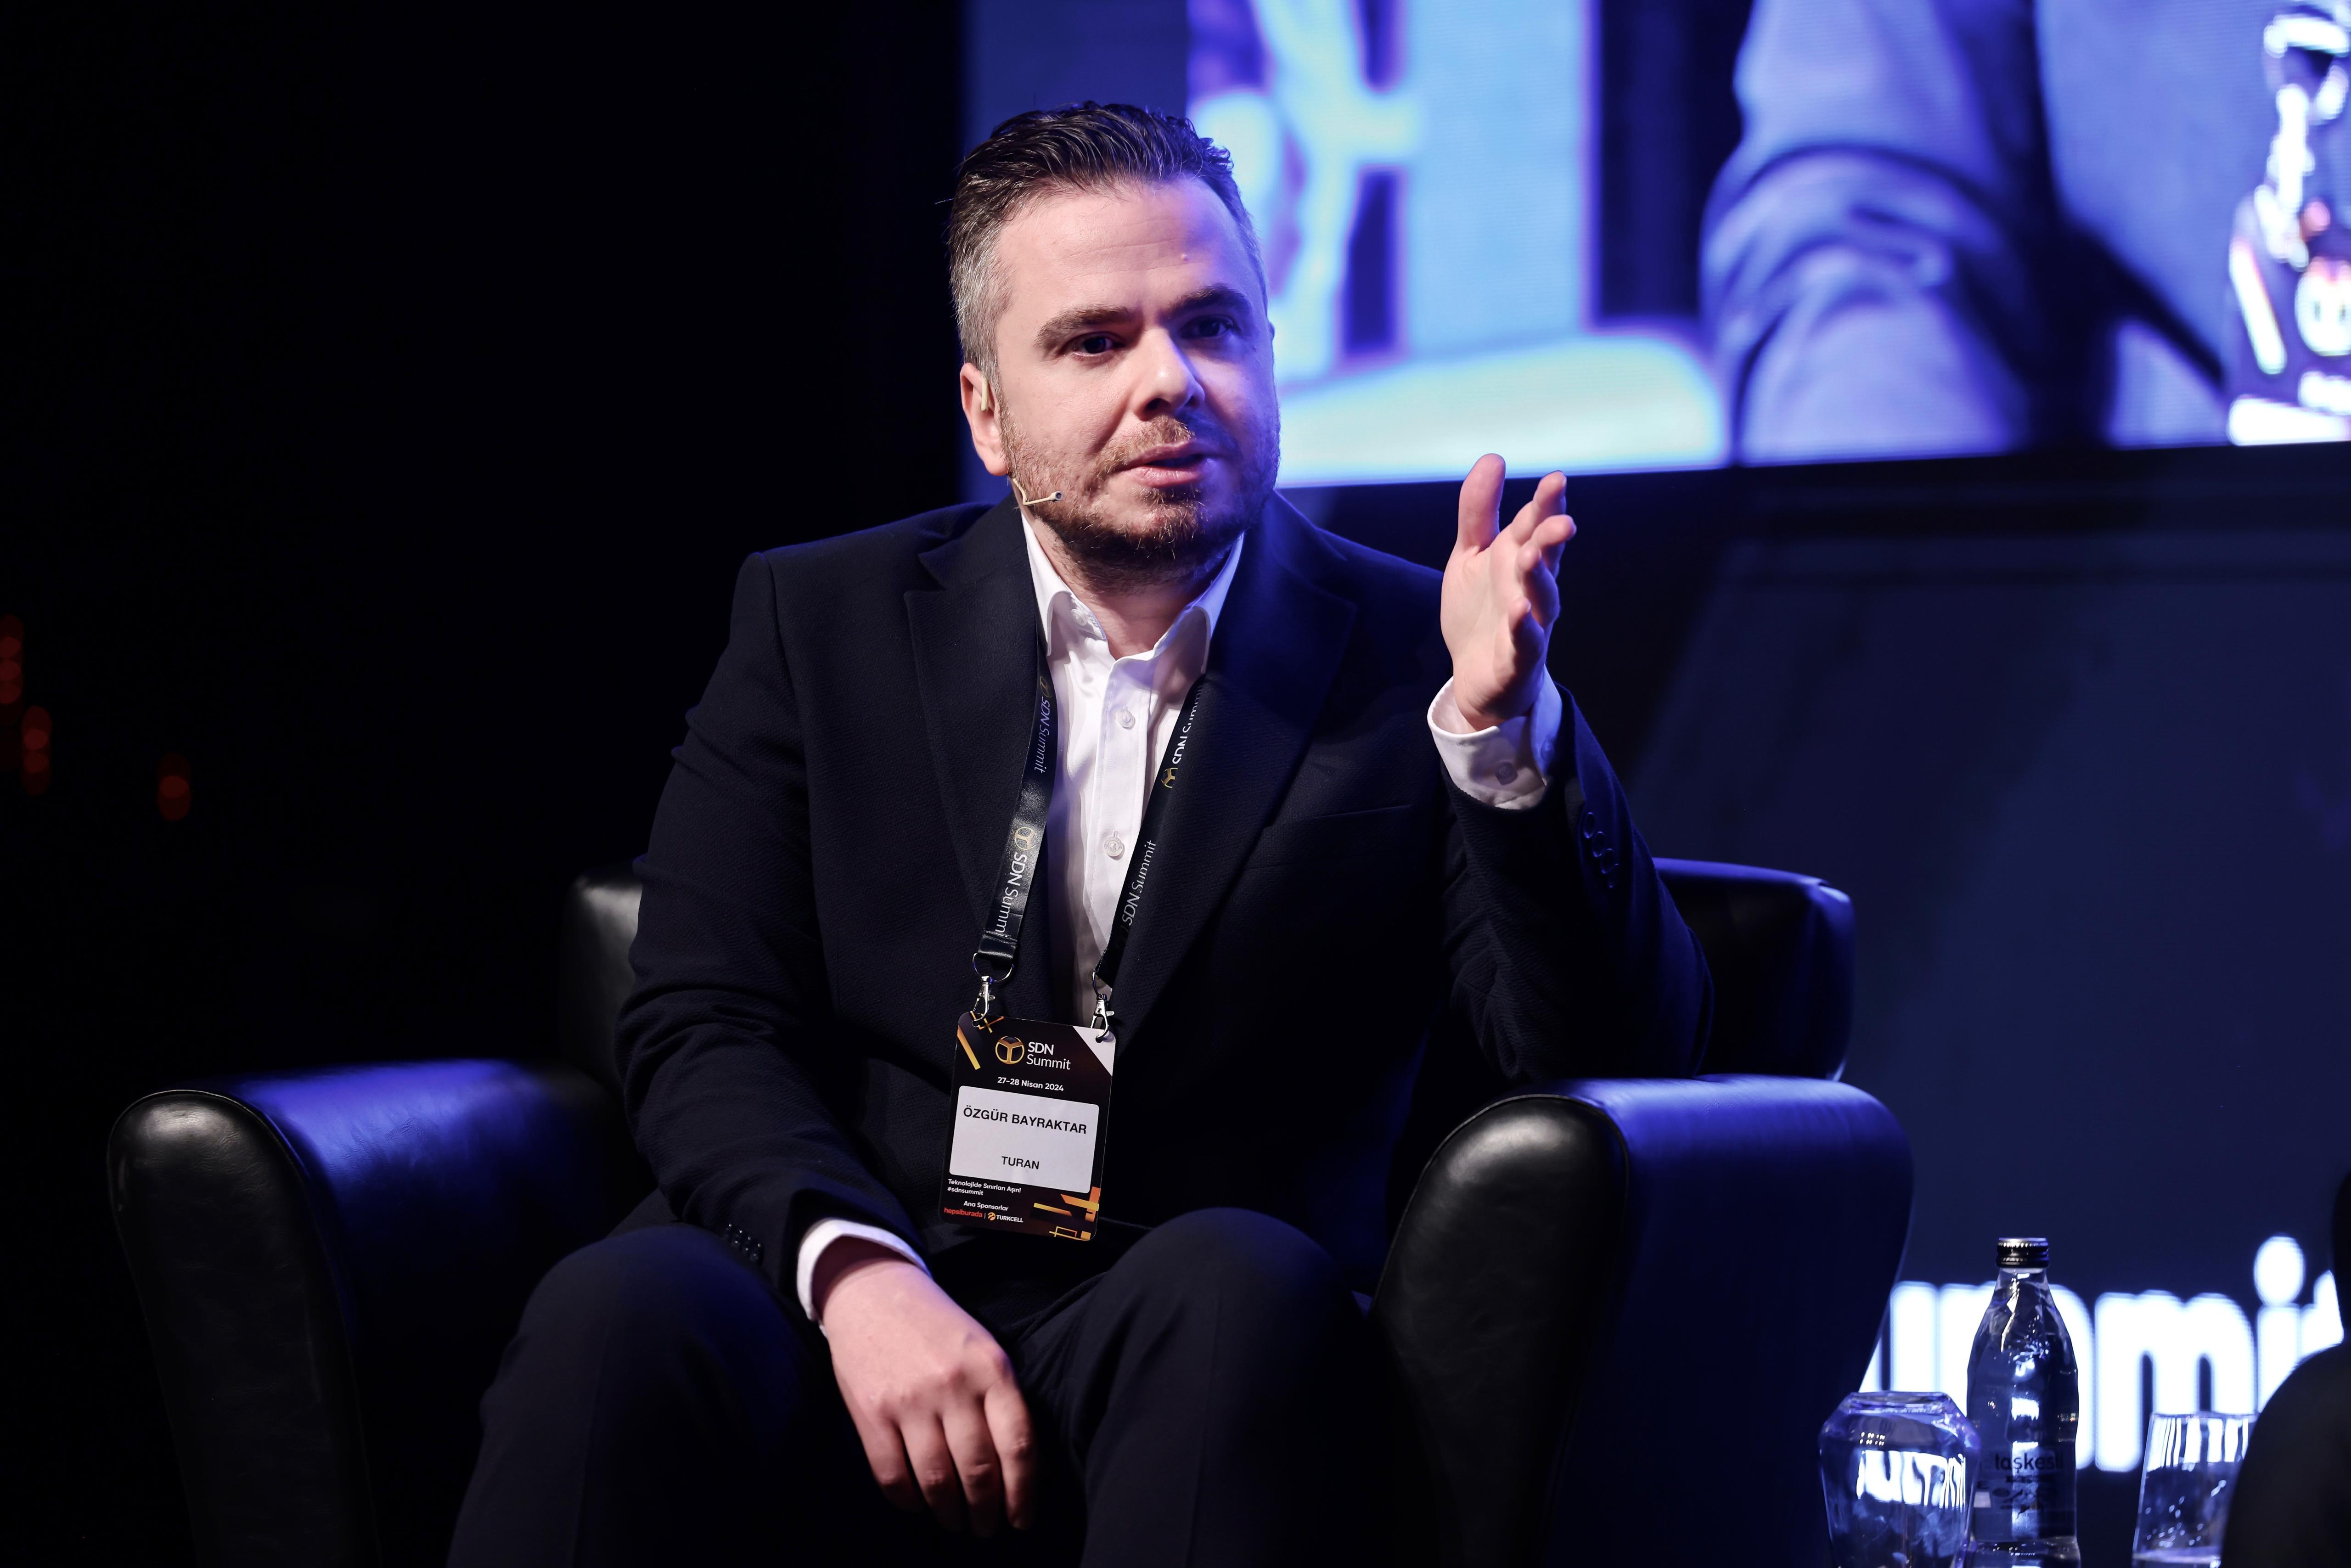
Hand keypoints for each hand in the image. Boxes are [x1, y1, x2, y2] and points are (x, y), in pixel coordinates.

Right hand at [816, 1241, 1035, 1536]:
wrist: (874, 1291)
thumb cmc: (938, 1327)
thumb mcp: (984, 1349)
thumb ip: (1005, 1400)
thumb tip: (1030, 1468)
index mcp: (991, 1368)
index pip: (1019, 1445)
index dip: (1023, 1493)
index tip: (1022, 1519)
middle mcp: (954, 1385)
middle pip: (979, 1471)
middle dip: (987, 1512)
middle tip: (986, 1529)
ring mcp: (910, 1400)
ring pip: (937, 1481)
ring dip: (950, 1514)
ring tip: (956, 1522)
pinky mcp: (871, 1412)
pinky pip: (892, 1477)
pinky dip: (908, 1501)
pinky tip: (918, 1503)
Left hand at [1439, 454, 1573, 730]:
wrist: (1477, 677)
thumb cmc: (1482, 611)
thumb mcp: (1471, 555)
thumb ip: (1479, 511)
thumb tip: (1493, 457)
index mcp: (1520, 558)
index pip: (1535, 526)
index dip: (1546, 504)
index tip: (1555, 479)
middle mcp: (1531, 588)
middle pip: (1546, 559)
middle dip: (1552, 538)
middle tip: (1561, 519)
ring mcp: (1529, 624)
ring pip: (1541, 599)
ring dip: (1538, 578)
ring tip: (1530, 557)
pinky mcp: (1517, 659)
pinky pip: (1524, 642)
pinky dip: (1523, 628)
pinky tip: (1518, 611)